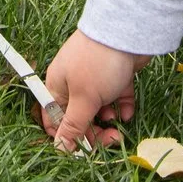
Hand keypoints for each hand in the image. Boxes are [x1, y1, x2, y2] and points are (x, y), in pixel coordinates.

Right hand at [40, 30, 147, 150]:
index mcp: (58, 87)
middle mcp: (74, 83)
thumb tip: (60, 149)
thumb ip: (73, 125)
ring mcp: (95, 79)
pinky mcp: (115, 75)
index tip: (83, 150)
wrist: (126, 31)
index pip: (54, 119)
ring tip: (117, 121)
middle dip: (94, 132)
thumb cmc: (97, 65)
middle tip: (111, 139)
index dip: (66, 136)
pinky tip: (128, 111)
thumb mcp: (83, 99)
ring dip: (108, 119)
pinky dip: (122, 106)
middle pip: (79, 117)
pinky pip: (116, 97)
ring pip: (99, 109)